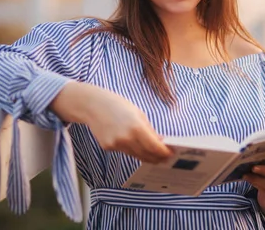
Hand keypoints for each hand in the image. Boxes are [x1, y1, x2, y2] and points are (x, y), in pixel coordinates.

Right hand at [50, 81, 172, 163]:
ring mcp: (116, 145)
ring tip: (157, 156)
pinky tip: (138, 147)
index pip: (155, 147)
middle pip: (147, 155)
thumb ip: (149, 130)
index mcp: (136, 127)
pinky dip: (133, 150)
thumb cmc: (117, 105)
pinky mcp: (108, 147)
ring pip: (136, 156)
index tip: (172, 154)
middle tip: (167, 158)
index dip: (165, 153)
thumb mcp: (138, 113)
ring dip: (148, 156)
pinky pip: (125, 152)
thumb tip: (160, 143)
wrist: (92, 105)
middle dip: (158, 157)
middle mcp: (126, 139)